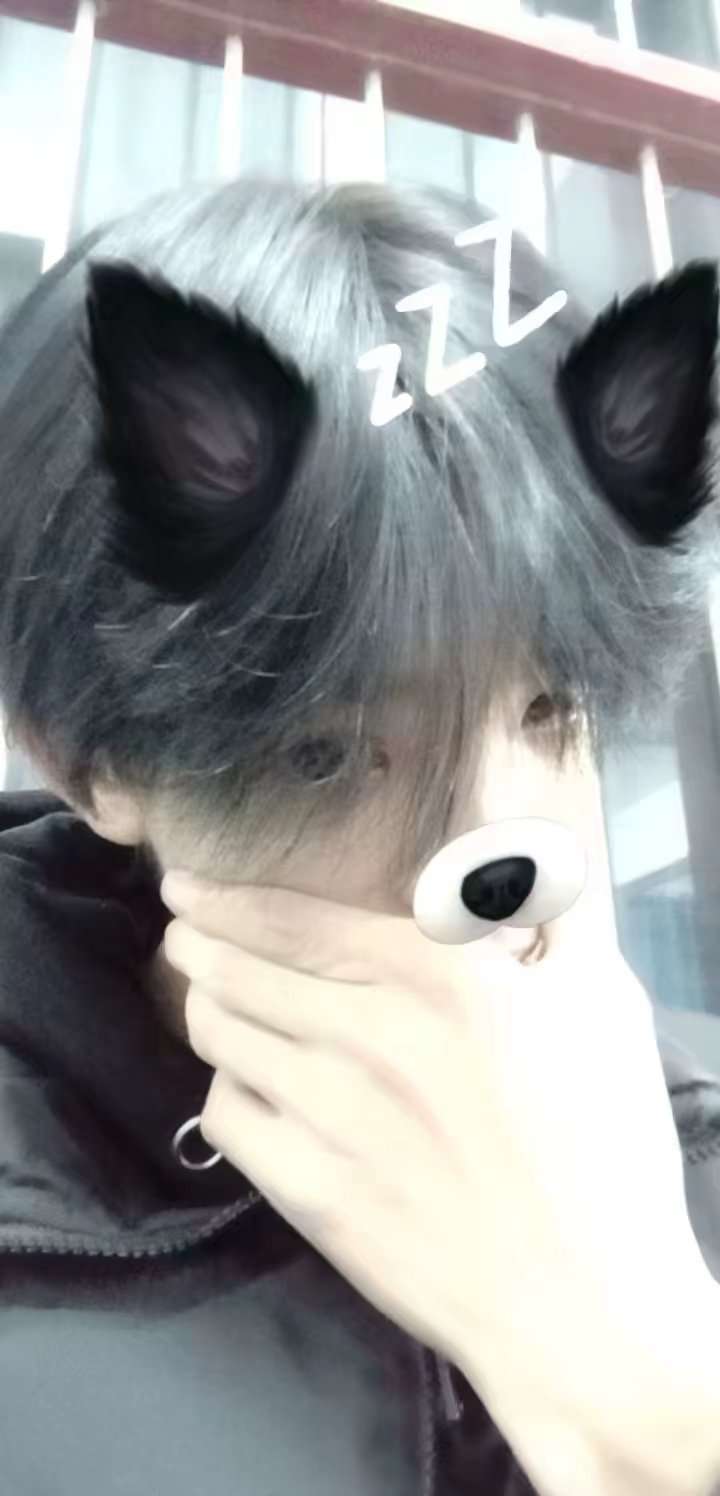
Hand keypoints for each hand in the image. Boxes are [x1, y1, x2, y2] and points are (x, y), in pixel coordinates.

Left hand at [160, 855, 712, 1437]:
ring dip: (206, 1009)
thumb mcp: (599, 1006)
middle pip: (238, 970)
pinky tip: (241, 1087)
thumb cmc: (601, 1149)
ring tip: (206, 1001)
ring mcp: (327, 1113)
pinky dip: (225, 1090)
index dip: (226, 901)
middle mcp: (367, 1031)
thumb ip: (548, 917)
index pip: (294, 919)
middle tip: (181, 935)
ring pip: (222, 1035)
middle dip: (197, 945)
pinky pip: (225, 1115)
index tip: (187, 891)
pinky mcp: (305, 1188)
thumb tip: (518, 861)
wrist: (580, 1305)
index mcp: (436, 976)